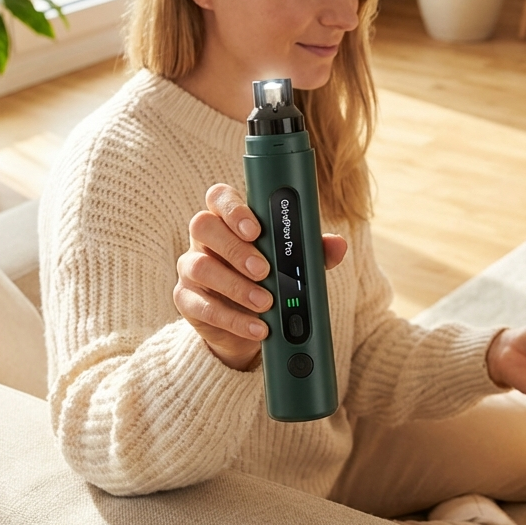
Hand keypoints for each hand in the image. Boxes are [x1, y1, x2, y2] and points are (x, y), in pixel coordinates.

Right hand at [174, 183, 347, 370]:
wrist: (250, 325)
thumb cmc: (272, 280)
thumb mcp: (294, 264)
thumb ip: (313, 251)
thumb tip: (338, 244)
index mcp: (229, 220)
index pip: (219, 197)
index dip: (234, 208)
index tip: (256, 228)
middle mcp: (205, 239)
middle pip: (203, 226)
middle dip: (236, 248)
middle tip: (265, 270)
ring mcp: (191, 269)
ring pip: (200, 266)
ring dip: (237, 286)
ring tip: (266, 302)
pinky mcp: (186, 300)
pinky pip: (201, 306)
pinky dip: (234, 319)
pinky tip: (258, 327)